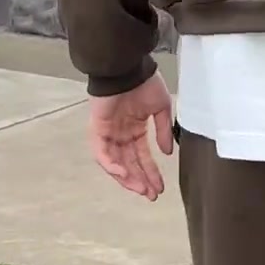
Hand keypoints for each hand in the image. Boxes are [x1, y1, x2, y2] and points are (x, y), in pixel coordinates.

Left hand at [88, 71, 174, 201]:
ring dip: (128, 178)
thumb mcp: (161, 109)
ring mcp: (108, 133)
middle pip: (130, 164)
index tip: (160, 188)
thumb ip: (163, 131)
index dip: (151, 172)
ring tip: (141, 189)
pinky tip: (125, 174)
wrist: (128, 69)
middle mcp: (121, 134)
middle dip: (141, 180)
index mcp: (135, 129)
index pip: (143, 157)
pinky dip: (112, 165)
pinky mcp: (97, 131)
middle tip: (151, 195)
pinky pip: (102, 153)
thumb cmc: (145, 83)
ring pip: (116, 163)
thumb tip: (167, 153)